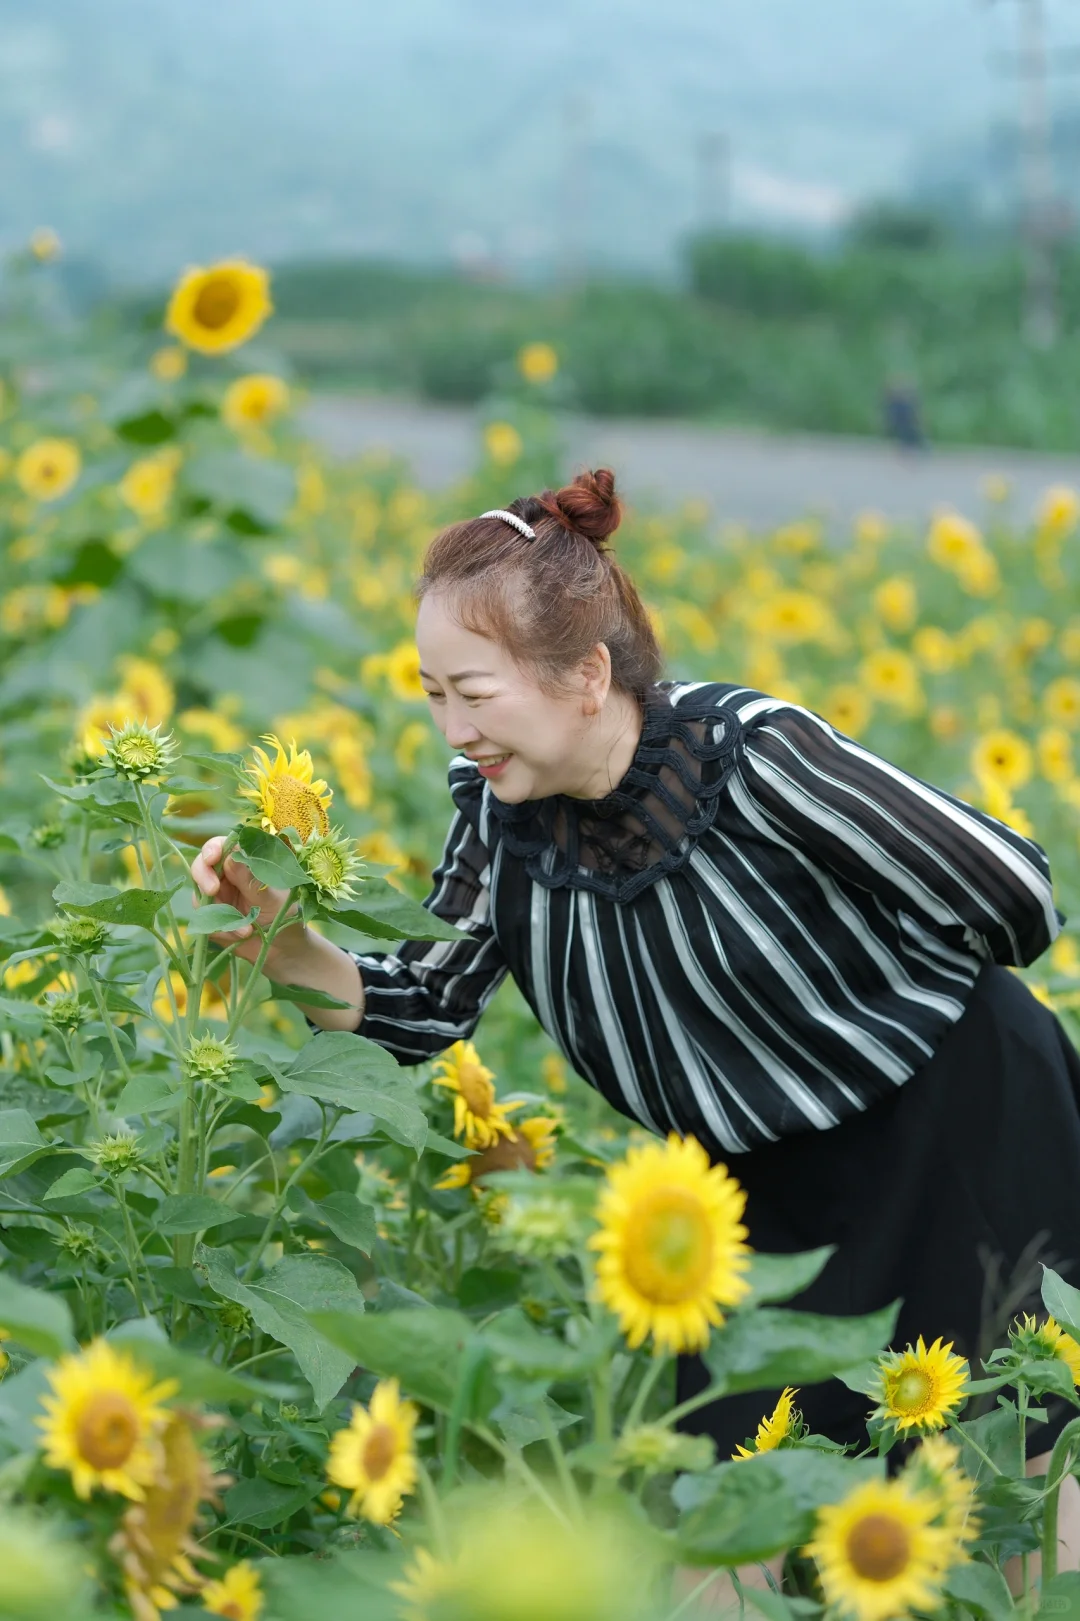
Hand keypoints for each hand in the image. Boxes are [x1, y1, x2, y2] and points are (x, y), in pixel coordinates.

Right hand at [189, 835, 299, 965]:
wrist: (283, 948)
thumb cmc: (284, 915)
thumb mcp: (271, 897)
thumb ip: (250, 880)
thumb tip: (230, 857)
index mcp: (244, 863)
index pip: (222, 846)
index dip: (213, 848)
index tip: (213, 858)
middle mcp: (227, 876)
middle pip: (202, 866)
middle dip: (203, 877)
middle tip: (213, 890)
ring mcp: (217, 896)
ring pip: (200, 895)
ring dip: (219, 912)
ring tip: (245, 928)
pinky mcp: (211, 917)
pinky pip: (205, 919)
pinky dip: (222, 929)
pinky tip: (241, 935)